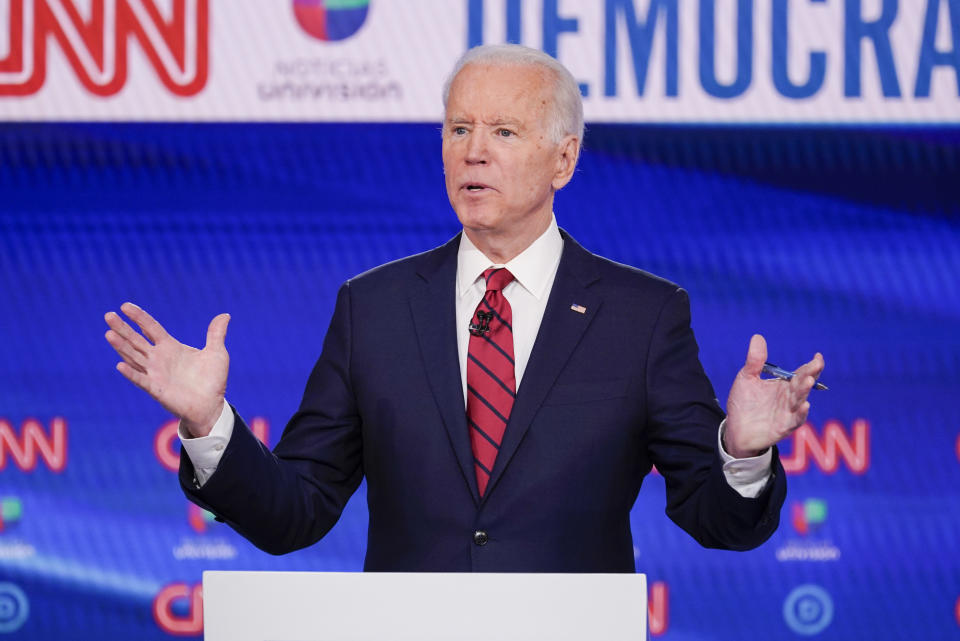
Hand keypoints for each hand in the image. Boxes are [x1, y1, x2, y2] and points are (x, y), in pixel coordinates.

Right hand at [104, 302, 230, 437]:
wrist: (212, 405)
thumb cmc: (212, 380)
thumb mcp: (216, 353)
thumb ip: (216, 334)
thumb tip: (225, 315)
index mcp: (170, 347)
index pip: (151, 328)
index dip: (139, 317)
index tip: (125, 306)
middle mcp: (158, 358)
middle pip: (136, 340)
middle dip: (122, 328)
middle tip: (108, 315)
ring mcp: (155, 374)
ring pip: (134, 357)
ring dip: (121, 347)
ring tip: (108, 334)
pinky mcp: (157, 390)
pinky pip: (141, 380)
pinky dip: (131, 373)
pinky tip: (120, 365)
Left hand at [724, 334, 824, 457]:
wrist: (735, 429)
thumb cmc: (744, 403)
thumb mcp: (747, 379)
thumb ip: (755, 361)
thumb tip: (758, 337)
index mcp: (784, 385)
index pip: (801, 373)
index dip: (811, 366)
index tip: (818, 356)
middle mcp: (790, 398)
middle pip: (802, 384)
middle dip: (810, 375)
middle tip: (816, 365)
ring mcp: (788, 413)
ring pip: (799, 400)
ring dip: (804, 391)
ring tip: (808, 381)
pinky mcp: (783, 427)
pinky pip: (794, 420)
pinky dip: (800, 414)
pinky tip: (804, 406)